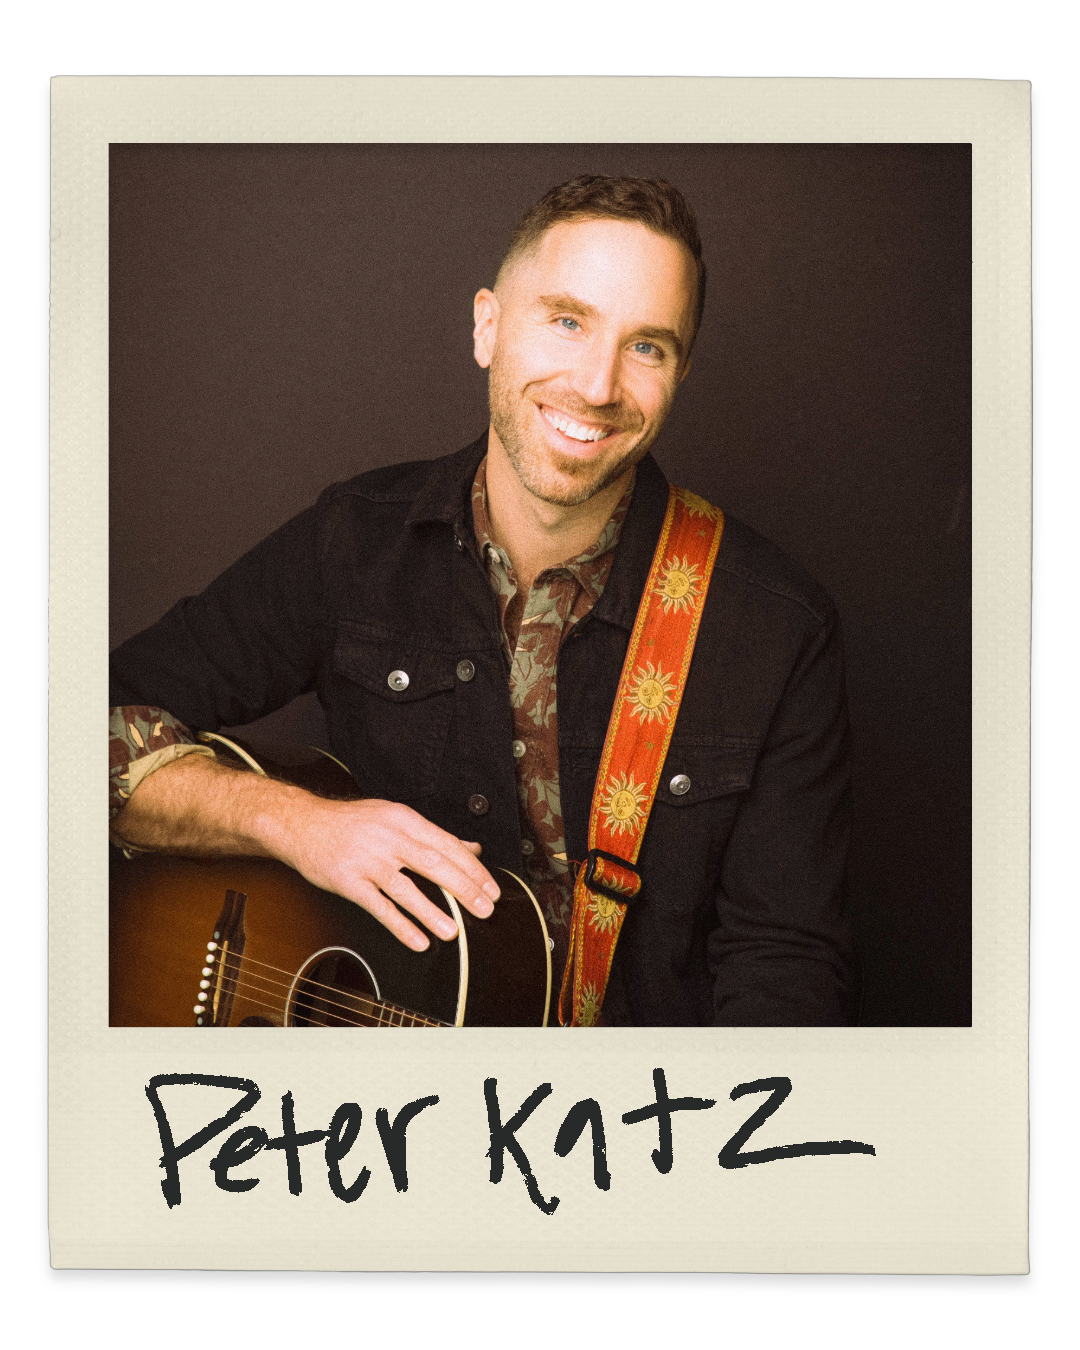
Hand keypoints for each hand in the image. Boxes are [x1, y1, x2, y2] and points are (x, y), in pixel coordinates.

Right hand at [279, 796, 500, 950]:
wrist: (301, 824)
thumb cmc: (352, 822)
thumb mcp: (394, 817)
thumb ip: (433, 834)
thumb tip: (471, 847)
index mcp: (403, 819)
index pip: (447, 844)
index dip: (472, 868)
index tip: (491, 888)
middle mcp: (387, 837)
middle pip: (432, 863)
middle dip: (463, 888)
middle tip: (484, 909)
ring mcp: (366, 860)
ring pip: (405, 888)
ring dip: (432, 912)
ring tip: (453, 931)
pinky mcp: (348, 881)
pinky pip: (378, 906)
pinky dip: (399, 925)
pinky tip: (417, 940)